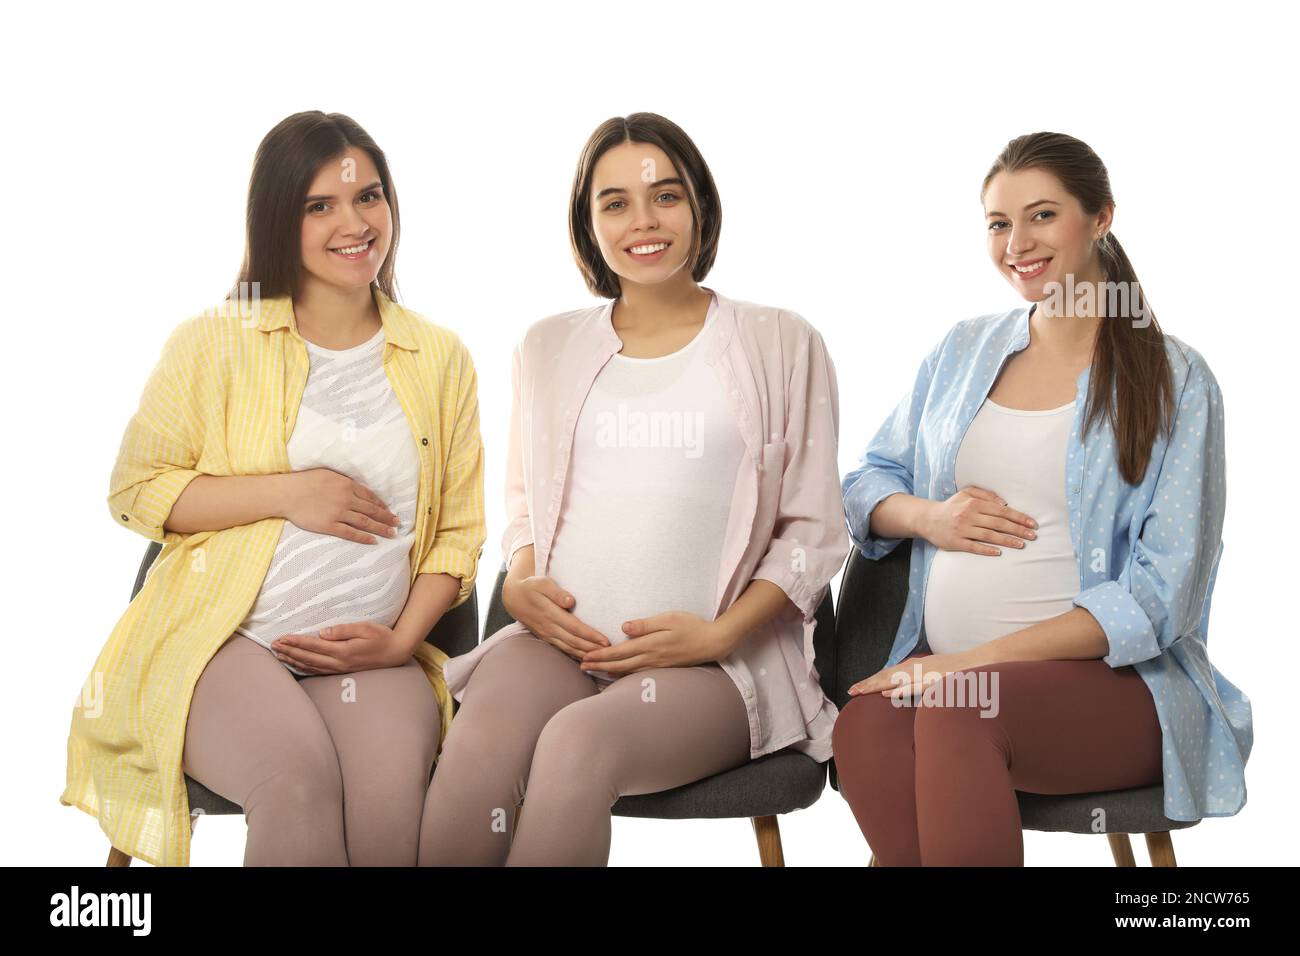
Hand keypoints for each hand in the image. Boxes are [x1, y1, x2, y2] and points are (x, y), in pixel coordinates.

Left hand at [271, 621, 410, 673]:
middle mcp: (339, 663)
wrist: (396, 653)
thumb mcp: (365, 628)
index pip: (313, 646)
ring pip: (310, 666)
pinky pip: (318, 671)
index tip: (281, 637)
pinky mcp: (342, 671)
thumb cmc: (382, 637)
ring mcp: (340, 669)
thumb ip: (343, 630)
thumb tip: (322, 633)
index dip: (296, 642)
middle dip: (289, 651)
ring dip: (293, 660)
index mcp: (343, 651)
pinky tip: (296, 664)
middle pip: (308, 658)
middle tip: (272, 645)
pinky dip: (304, 668)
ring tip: (278, 655)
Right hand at [282, 468, 400, 543]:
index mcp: (347, 485)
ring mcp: (339, 513)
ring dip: (380, 528)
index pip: (370, 496)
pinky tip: (373, 541)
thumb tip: (356, 488)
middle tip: (397, 523)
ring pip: (365, 522)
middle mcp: (346, 499)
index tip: (390, 510)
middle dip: (386, 517)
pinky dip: (363, 537)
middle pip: (372, 510)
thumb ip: (344, 481)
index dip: (382, 505)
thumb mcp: (328, 474)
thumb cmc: (304, 481)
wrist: (287, 493)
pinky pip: (350, 533)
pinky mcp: (329, 525)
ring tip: (391, 533)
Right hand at [502, 575, 610, 660]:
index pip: (574, 627)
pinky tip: (585, 659)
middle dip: (592, 648)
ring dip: (585, 654)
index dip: (590, 635)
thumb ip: (557, 592)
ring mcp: (547, 634)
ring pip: (568, 648)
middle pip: (574, 641)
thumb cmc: (532, 587)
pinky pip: (562, 649)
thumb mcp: (543, 583)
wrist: (514, 598)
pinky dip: (574, 655)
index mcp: (550, 613)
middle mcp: (549, 627)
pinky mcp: (546, 637)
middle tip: (610, 652)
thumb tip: (571, 601)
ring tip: (602, 658)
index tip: (605, 641)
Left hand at [579, 611, 730, 677]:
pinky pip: (638, 672)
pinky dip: (624, 673)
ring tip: (594, 670)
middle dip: (599, 665)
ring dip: (609, 670)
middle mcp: (651, 658)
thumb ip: (646, 624)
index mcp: (650, 644)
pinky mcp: (663, 667)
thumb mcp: (669, 619)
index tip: (585, 656)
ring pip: (628, 670)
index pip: (619, 652)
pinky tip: (617, 673)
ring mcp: (657, 665)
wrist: (713, 642)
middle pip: (620, 664)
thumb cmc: (692, 626)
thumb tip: (623, 628)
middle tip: (581, 666)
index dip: (601, 655)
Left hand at [847, 652, 973, 698]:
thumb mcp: (935, 677)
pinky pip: (917, 685)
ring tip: (860, 691)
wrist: (984, 663)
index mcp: (917, 666)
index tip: (857, 689)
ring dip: (878, 685)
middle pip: (888, 675)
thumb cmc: (959, 674)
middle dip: (869, 683)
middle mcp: (919, 667)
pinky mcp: (938, 679)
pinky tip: (890, 694)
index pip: (889, 674)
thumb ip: (920, 683)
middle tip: (851, 691)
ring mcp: (928, 672)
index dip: (872, 681)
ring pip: (897, 679)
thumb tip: (903, 692)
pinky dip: (902, 689)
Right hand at [920, 485, 1036, 555]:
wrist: (927, 519)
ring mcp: (962, 530)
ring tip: (1021, 545)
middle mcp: (969, 515)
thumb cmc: (951, 506)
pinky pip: (973, 547)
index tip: (1032, 524)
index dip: (1019, 517)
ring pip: (989, 536)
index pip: (1001, 511)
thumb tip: (1004, 503)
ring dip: (1007, 540)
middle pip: (998, 523)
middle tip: (1033, 536)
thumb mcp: (966, 493)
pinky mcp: (955, 542)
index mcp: (974, 503)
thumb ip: (986, 494)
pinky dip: (986, 550)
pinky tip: (999, 552)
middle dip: (1018, 530)